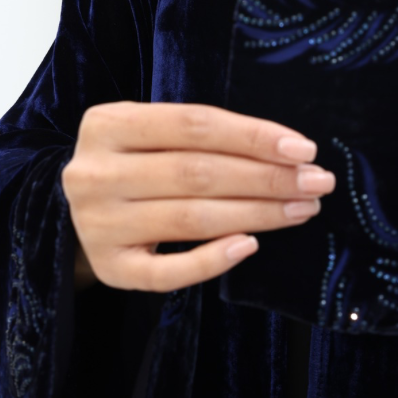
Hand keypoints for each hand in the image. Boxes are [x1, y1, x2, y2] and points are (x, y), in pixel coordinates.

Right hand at [61, 102, 336, 292]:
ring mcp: (98, 224)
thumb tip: (290, 153)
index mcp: (108, 125)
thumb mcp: (154, 132)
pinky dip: (211, 260)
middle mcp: (94, 174)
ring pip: (191, 219)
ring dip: (257, 214)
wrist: (80, 209)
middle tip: (317, 183)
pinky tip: (249, 245)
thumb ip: (205, 136)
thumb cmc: (136, 161)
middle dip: (267, 178)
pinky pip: (167, 272)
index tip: (304, 149)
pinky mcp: (109, 267)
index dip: (253, 136)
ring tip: (302, 209)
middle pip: (197, 173)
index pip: (194, 125)